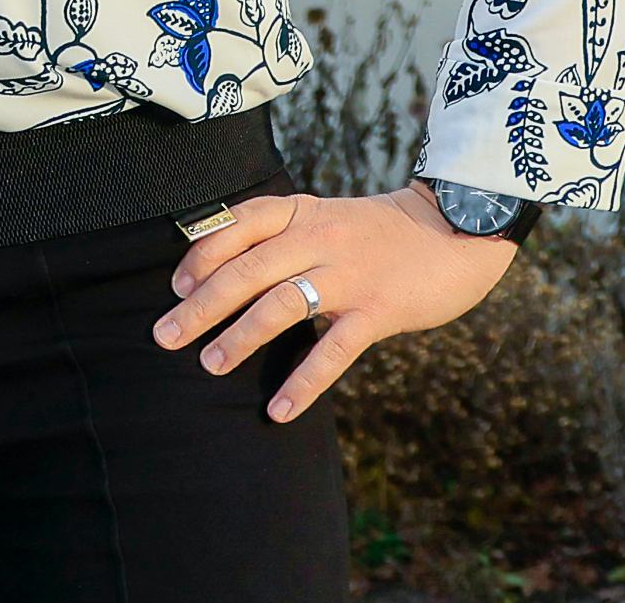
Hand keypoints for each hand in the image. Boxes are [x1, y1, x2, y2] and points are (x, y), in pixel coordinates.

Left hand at [152, 186, 516, 422]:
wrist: (458, 228)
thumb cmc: (380, 231)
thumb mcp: (326, 217)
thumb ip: (284, 235)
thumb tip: (224, 268)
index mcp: (300, 213)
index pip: (236, 227)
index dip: (201, 256)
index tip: (176, 287)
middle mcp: (318, 239)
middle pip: (246, 271)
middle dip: (201, 305)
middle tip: (165, 336)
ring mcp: (349, 275)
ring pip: (281, 307)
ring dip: (240, 338)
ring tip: (209, 364)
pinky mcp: (379, 310)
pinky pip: (333, 351)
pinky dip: (303, 382)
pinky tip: (278, 410)